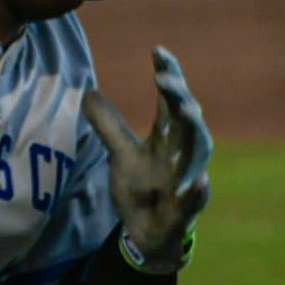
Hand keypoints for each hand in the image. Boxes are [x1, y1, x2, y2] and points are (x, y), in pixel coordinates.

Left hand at [82, 46, 211, 273]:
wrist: (148, 233)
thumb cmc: (142, 187)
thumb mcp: (121, 153)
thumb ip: (108, 125)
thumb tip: (87, 92)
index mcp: (168, 137)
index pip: (170, 100)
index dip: (168, 75)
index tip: (157, 51)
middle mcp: (182, 153)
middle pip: (188, 119)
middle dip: (179, 97)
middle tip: (164, 78)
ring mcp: (187, 180)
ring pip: (198, 151)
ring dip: (193, 130)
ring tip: (185, 110)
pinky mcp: (186, 209)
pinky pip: (195, 199)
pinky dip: (197, 189)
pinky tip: (198, 180)